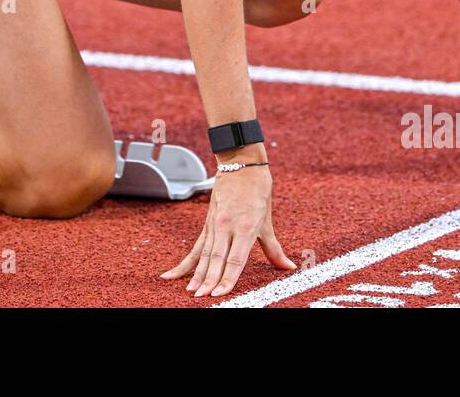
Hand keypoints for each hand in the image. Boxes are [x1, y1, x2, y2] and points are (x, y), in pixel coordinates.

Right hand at [160, 158, 294, 297]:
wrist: (240, 162)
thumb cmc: (257, 189)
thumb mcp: (267, 220)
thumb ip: (274, 248)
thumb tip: (288, 267)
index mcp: (246, 226)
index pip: (235, 259)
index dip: (227, 278)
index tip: (220, 293)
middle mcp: (227, 226)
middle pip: (216, 259)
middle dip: (208, 280)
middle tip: (201, 297)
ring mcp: (214, 224)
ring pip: (203, 254)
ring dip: (196, 274)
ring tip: (190, 291)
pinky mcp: (207, 223)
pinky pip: (195, 247)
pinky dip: (184, 263)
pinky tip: (171, 275)